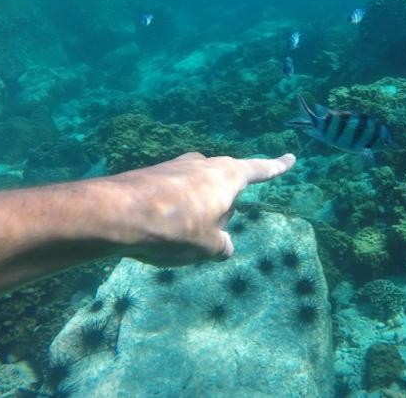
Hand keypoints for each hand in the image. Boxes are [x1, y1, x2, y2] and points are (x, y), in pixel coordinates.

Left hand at [100, 152, 295, 266]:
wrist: (115, 215)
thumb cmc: (173, 229)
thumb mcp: (209, 247)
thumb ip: (222, 246)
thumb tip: (223, 245)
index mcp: (227, 176)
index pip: (260, 170)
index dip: (276, 167)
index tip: (291, 159)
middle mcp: (203, 164)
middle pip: (224, 186)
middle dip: (222, 208)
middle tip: (208, 234)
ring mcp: (175, 167)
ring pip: (197, 192)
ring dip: (194, 213)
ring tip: (177, 237)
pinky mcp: (151, 176)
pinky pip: (172, 197)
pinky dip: (171, 213)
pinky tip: (157, 231)